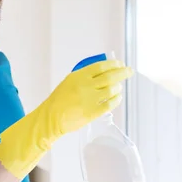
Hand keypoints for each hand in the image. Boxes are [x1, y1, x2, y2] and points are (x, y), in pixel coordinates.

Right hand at [0, 59, 132, 178]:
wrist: (52, 117)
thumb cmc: (59, 99)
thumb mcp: (69, 82)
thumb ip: (85, 77)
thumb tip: (104, 72)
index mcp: (79, 76)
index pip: (101, 66)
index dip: (113, 64)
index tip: (120, 64)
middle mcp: (86, 86)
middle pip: (110, 76)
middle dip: (123, 73)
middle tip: (130, 71)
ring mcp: (90, 99)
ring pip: (112, 89)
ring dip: (118, 87)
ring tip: (119, 87)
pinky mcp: (93, 112)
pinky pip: (110, 103)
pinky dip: (116, 99)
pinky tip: (118, 98)